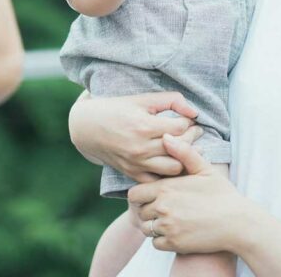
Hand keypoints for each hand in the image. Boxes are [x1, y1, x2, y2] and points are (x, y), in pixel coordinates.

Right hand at [68, 92, 202, 181]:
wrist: (86, 128)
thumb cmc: (115, 109)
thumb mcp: (141, 99)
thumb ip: (170, 101)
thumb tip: (194, 111)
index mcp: (144, 126)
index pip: (181, 127)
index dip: (188, 121)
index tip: (188, 119)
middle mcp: (141, 148)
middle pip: (181, 148)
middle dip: (192, 138)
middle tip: (194, 131)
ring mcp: (137, 164)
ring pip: (174, 169)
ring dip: (183, 158)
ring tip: (184, 147)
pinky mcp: (132, 174)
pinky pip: (158, 181)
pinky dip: (167, 174)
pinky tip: (169, 161)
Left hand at [128, 134, 251, 254]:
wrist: (238, 223)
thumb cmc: (222, 194)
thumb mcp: (204, 169)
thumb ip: (184, 152)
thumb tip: (166, 137)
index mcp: (167, 187)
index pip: (135, 194)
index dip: (141, 195)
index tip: (153, 196)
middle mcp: (163, 207)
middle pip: (140, 212)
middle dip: (148, 210)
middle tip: (164, 209)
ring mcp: (168, 226)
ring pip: (146, 228)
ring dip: (154, 226)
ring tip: (170, 221)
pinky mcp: (174, 244)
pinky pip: (156, 243)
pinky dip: (162, 240)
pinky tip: (176, 233)